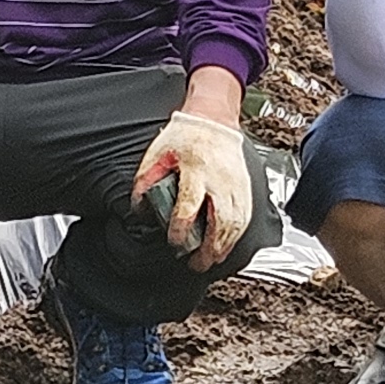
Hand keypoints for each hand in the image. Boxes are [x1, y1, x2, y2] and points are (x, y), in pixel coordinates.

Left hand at [133, 104, 253, 266]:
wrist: (214, 119)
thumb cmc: (186, 135)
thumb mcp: (157, 153)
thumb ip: (145, 181)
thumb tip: (139, 208)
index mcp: (196, 169)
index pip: (189, 205)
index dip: (181, 228)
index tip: (174, 241)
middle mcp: (220, 180)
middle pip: (220, 221)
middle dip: (209, 248)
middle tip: (195, 264)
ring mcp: (236, 185)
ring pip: (236, 224)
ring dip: (223, 247)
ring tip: (209, 261)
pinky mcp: (245, 189)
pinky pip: (244, 218)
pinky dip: (235, 237)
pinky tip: (224, 247)